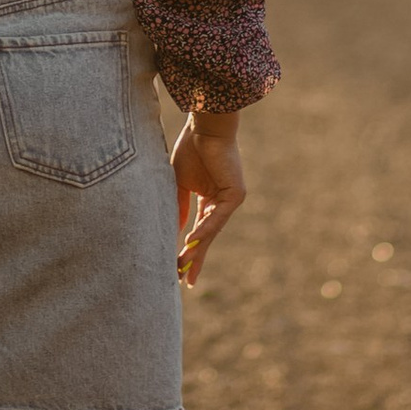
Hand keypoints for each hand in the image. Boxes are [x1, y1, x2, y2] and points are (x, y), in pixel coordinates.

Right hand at [171, 110, 246, 289]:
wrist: (205, 127)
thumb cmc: (192, 149)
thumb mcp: (179, 183)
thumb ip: (179, 206)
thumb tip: (175, 230)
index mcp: (209, 200)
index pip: (200, 232)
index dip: (190, 250)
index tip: (179, 269)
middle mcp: (221, 203)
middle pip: (207, 237)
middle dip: (195, 259)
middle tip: (185, 281)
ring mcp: (230, 200)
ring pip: (211, 231)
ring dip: (196, 249)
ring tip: (183, 267)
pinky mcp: (235, 195)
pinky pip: (217, 217)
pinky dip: (204, 230)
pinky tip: (191, 243)